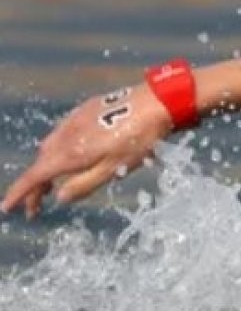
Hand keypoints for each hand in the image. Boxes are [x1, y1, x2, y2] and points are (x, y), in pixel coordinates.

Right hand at [1, 84, 173, 217]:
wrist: (156, 103)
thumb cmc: (139, 140)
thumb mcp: (114, 170)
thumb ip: (84, 184)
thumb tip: (59, 197)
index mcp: (70, 153)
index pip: (35, 177)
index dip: (19, 193)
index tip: (7, 207)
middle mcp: (64, 135)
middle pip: (40, 164)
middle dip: (35, 187)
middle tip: (36, 207)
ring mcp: (72, 120)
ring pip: (49, 148)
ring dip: (46, 168)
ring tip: (51, 186)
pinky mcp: (83, 111)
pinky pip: (62, 134)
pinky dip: (58, 151)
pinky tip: (70, 157)